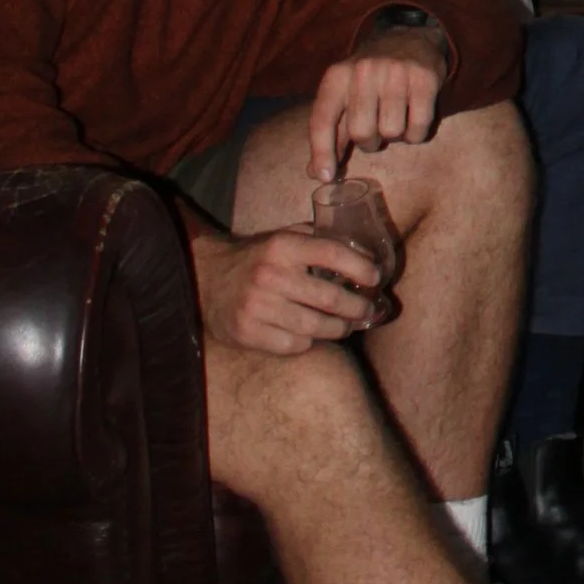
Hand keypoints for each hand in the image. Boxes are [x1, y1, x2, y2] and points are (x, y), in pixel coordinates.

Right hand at [193, 218, 381, 354]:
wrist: (207, 279)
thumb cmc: (258, 258)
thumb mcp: (284, 238)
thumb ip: (319, 240)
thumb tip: (365, 253)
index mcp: (282, 246)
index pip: (332, 254)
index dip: (360, 268)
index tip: (376, 277)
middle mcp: (270, 276)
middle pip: (329, 298)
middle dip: (358, 307)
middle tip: (369, 310)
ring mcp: (257, 307)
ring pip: (315, 327)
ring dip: (339, 329)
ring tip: (347, 325)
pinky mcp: (248, 333)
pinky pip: (293, 345)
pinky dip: (309, 342)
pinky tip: (313, 336)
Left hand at [307, 43, 443, 181]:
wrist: (408, 36)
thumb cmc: (370, 77)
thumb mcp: (344, 95)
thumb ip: (331, 133)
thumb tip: (317, 174)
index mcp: (337, 76)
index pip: (322, 120)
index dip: (322, 152)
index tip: (327, 177)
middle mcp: (364, 71)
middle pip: (361, 133)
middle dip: (370, 142)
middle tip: (377, 131)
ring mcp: (396, 73)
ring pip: (392, 132)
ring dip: (395, 137)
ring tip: (396, 119)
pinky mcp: (424, 78)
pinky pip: (418, 127)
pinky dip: (416, 134)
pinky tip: (414, 120)